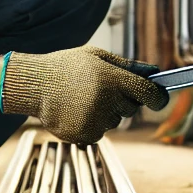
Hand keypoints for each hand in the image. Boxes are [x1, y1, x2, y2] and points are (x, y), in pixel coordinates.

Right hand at [0, 46, 169, 144]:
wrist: (34, 85)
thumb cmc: (66, 67)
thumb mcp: (96, 57)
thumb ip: (128, 66)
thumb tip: (155, 72)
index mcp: (111, 79)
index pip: (148, 93)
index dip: (158, 97)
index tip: (159, 98)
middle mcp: (106, 101)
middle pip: (131, 108)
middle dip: (123, 100)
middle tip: (100, 89)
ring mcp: (95, 120)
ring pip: (115, 120)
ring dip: (105, 112)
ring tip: (82, 99)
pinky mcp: (85, 135)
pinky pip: (100, 132)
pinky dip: (92, 124)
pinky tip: (76, 111)